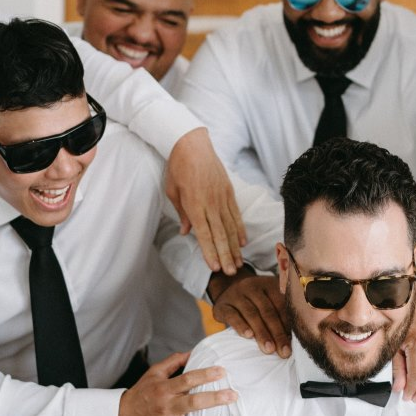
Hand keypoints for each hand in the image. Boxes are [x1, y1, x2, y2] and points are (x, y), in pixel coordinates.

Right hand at [117, 352, 236, 415]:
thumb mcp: (153, 373)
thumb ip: (173, 362)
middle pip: (193, 404)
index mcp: (164, 389)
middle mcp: (166, 408)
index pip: (187, 380)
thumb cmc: (142, 393)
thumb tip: (193, 352)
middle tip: (233, 396)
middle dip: (215, 399)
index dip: (205, 375)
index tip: (222, 372)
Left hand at [165, 129, 245, 273]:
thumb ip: (181, 213)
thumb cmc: (177, 167)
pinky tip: (243, 242)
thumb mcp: (172, 191)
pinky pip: (236, 214)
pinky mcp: (229, 192)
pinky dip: (240, 229)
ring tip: (239, 263)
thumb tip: (185, 232)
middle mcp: (211, 203)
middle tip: (231, 272)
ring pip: (230, 227)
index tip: (214, 267)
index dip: (209, 252)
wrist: (191, 143)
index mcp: (194, 205)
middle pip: (220, 235)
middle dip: (225, 256)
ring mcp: (222, 198)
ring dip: (234, 247)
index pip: (204, 234)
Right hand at [211, 274, 290, 356]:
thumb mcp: (268, 301)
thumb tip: (295, 338)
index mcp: (269, 285)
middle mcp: (253, 286)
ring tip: (269, 349)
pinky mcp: (222, 305)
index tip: (295, 342)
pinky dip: (240, 326)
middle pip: (268, 311)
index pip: (281, 305)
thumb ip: (281, 314)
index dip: (288, 324)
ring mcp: (236, 294)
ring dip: (261, 333)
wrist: (227, 291)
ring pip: (251, 314)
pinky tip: (248, 336)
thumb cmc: (254, 303)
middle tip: (284, 351)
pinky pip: (232, 315)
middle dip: (277, 333)